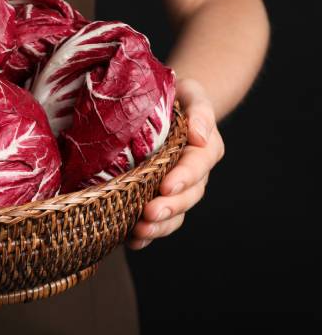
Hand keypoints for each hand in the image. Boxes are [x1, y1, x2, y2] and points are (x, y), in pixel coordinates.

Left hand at [127, 78, 224, 249]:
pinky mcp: (158, 197)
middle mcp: (193, 173)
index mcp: (203, 148)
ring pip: (174, 214)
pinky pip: (158, 221)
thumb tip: (199, 136)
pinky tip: (131, 242)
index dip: (183, 178)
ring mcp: (176, 189)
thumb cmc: (177, 96)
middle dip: (169, 208)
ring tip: (138, 232)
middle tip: (148, 214)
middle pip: (187, 196)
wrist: (165, 106)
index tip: (166, 186)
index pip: (197, 166)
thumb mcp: (190, 92)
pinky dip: (146, 235)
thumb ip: (199, 110)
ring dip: (158, 226)